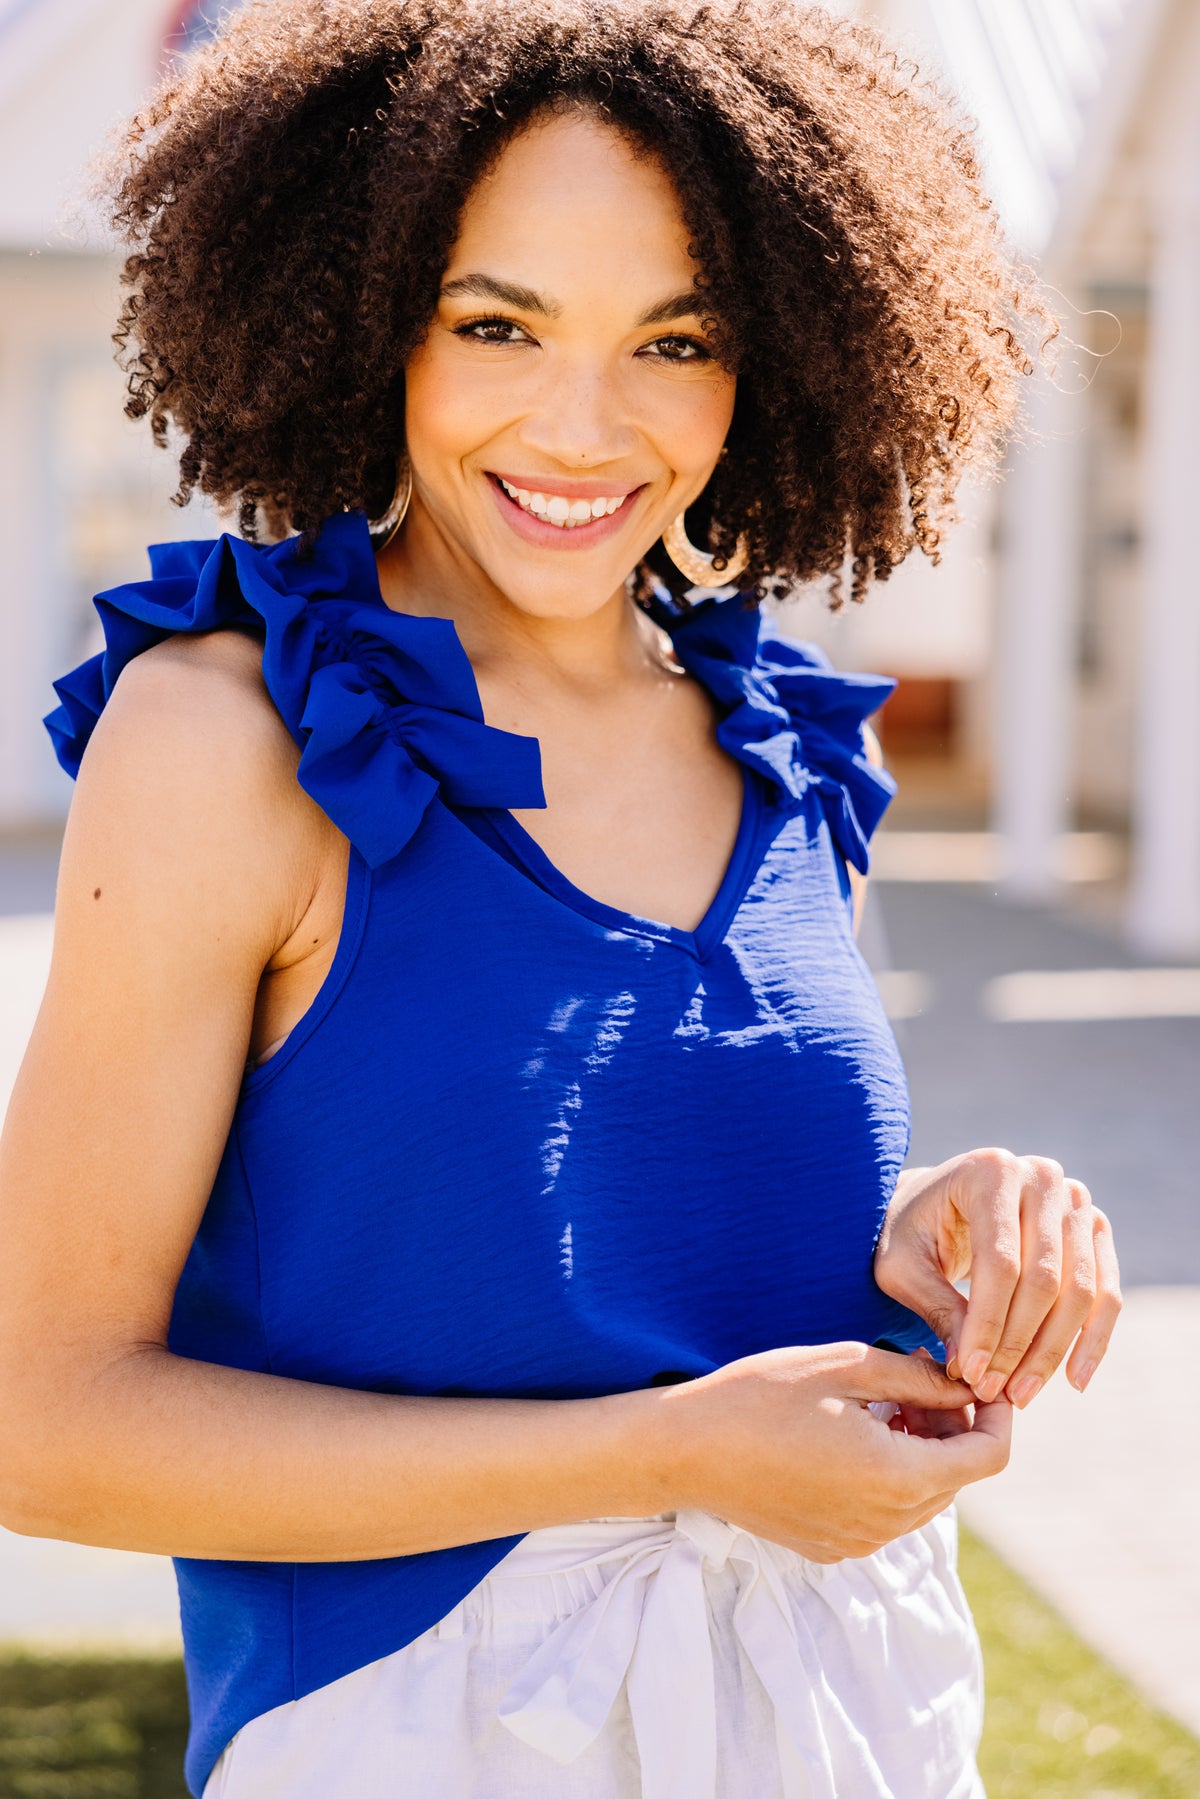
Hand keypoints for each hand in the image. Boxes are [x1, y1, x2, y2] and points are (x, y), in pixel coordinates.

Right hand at [659, 1340, 1009, 1560]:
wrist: (684, 1450)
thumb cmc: (760, 1396)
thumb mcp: (845, 1365)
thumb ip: (918, 1377)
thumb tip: (964, 1384)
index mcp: (898, 1478)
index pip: (988, 1457)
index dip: (997, 1414)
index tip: (980, 1379)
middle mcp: (886, 1523)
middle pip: (957, 1478)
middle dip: (953, 1427)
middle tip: (919, 1378)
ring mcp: (857, 1542)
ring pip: (923, 1498)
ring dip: (921, 1451)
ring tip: (882, 1404)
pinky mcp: (831, 1547)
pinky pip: (886, 1513)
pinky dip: (888, 1476)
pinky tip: (850, 1436)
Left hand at [873, 1149, 1121, 1407]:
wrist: (936, 1204)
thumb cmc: (910, 1232)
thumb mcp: (902, 1265)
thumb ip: (937, 1307)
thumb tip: (971, 1367)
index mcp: (990, 1171)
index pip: (1000, 1262)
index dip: (988, 1325)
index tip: (969, 1374)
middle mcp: (1041, 1176)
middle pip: (1045, 1278)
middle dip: (1019, 1345)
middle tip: (994, 1392)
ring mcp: (1075, 1200)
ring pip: (1080, 1291)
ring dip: (1053, 1351)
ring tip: (1023, 1395)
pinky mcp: (1094, 1229)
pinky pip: (1105, 1293)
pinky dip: (1093, 1340)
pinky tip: (1073, 1381)